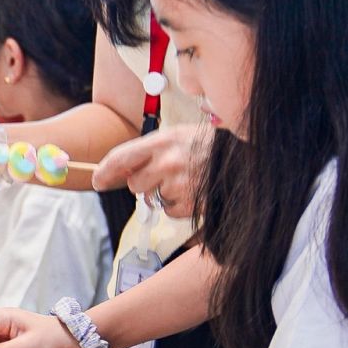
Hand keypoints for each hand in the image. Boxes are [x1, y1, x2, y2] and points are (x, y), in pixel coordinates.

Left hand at [91, 124, 212, 218]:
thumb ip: (152, 151)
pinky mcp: (193, 204)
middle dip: (144, 184)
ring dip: (165, 195)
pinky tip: (197, 192)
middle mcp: (168, 163)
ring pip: (155, 199)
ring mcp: (180, 185)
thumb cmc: (213, 145)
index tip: (97, 181)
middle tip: (165, 176)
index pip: (121, 158)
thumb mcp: (181, 136)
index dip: (105, 172)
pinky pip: (172, 211)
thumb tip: (125, 171)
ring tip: (189, 181)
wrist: (250, 158)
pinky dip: (181, 206)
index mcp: (163, 141)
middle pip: (136, 184)